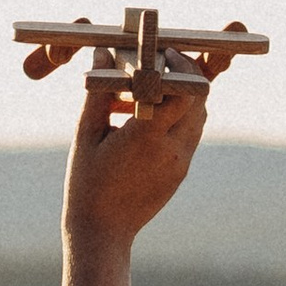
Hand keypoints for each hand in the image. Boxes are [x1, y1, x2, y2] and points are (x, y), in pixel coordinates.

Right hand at [29, 29, 250, 253]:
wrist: (103, 233)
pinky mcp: (182, 172)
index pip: (182, 89)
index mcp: (147, 137)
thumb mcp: (86, 135)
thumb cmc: (87, 184)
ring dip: (185, 94)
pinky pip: (191, 134)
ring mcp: (181, 163)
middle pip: (199, 99)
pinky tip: (152, 112)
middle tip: (164, 59)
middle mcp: (172, 150)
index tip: (161, 51)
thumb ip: (99, 92)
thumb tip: (103, 52)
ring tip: (155, 85)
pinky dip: (179, 116)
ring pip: (199, 116)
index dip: (177, 65)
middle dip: (187, 74)